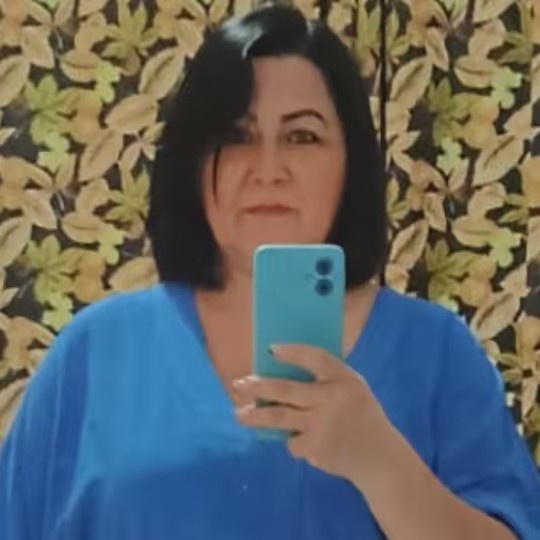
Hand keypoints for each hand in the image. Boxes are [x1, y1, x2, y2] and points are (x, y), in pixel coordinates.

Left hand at [234, 344, 398, 486]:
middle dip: (258, 386)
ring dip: (255, 415)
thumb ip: (326, 377)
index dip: (292, 352)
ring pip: (279, 417)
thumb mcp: (352, 387)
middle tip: (238, 384)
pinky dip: (289, 438)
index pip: (315, 358)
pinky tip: (296, 438)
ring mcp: (322, 424)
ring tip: (239, 414)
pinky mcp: (316, 448)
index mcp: (344, 379)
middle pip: (285, 389)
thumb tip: (280, 366)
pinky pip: (291, 440)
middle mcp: (332, 399)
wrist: (379, 455)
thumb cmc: (358, 413)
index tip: (270, 349)